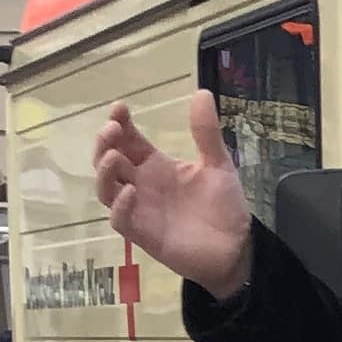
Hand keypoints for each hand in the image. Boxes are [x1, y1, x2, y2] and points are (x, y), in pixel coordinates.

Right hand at [91, 92, 253, 299]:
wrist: (237, 249)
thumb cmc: (224, 207)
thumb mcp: (218, 164)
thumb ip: (206, 133)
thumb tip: (201, 92)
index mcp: (155, 164)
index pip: (127, 139)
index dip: (119, 123)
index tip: (120, 107)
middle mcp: (141, 184)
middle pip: (108, 160)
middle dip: (105, 142)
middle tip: (113, 128)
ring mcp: (140, 209)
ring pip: (105, 188)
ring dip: (104, 171)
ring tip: (115, 156)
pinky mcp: (143, 235)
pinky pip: (120, 220)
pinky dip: (121, 206)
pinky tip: (131, 192)